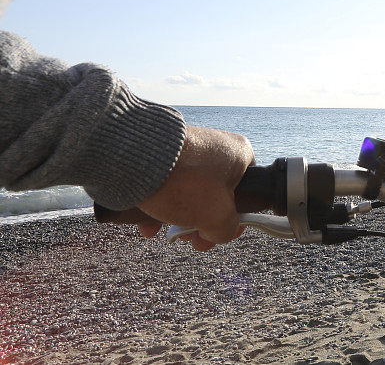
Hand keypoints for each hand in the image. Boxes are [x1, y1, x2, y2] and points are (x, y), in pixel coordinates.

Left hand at [135, 125, 254, 250]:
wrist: (136, 158)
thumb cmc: (186, 184)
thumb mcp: (218, 216)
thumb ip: (228, 229)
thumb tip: (220, 232)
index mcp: (240, 154)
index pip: (248, 190)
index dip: (236, 218)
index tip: (219, 234)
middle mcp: (217, 146)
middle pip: (216, 195)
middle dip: (202, 222)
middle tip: (189, 239)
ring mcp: (190, 148)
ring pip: (190, 191)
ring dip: (180, 217)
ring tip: (165, 233)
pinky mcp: (164, 152)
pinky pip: (169, 183)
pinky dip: (161, 204)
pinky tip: (147, 225)